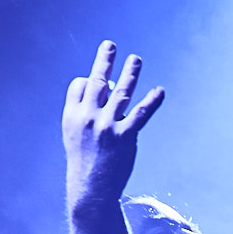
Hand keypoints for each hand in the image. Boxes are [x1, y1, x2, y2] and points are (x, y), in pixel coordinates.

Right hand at [62, 40, 163, 213]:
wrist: (91, 189)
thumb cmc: (85, 161)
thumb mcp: (75, 134)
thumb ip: (87, 111)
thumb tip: (108, 89)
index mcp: (72, 114)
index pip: (79, 85)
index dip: (88, 80)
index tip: (99, 81)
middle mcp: (88, 116)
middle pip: (97, 82)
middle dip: (104, 61)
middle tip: (111, 45)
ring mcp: (106, 125)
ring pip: (120, 93)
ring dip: (130, 73)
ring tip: (136, 59)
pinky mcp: (124, 136)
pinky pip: (140, 114)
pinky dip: (151, 101)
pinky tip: (160, 91)